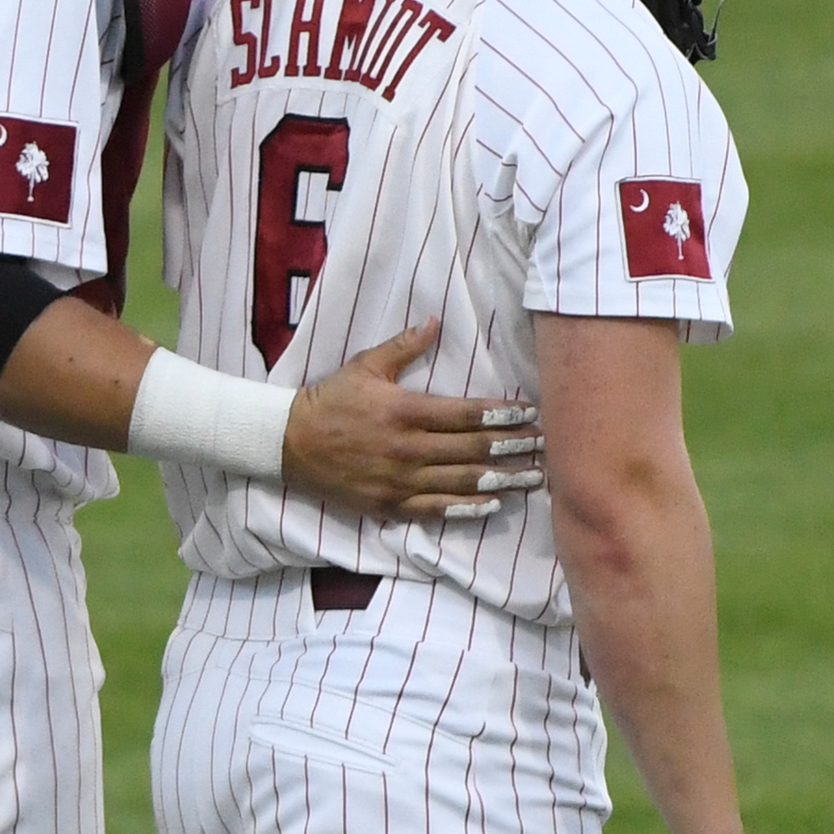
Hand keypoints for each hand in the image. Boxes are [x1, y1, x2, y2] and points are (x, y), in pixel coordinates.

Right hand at [281, 320, 538, 518]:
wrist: (289, 443)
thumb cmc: (330, 400)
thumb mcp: (364, 366)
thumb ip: (403, 347)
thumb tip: (435, 322)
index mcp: (404, 411)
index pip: (466, 415)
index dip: (502, 415)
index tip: (529, 414)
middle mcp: (407, 449)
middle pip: (472, 450)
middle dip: (512, 447)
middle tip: (544, 446)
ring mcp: (399, 481)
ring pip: (460, 483)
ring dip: (500, 480)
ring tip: (531, 478)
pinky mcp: (389, 505)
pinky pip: (436, 510)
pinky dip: (467, 509)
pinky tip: (491, 505)